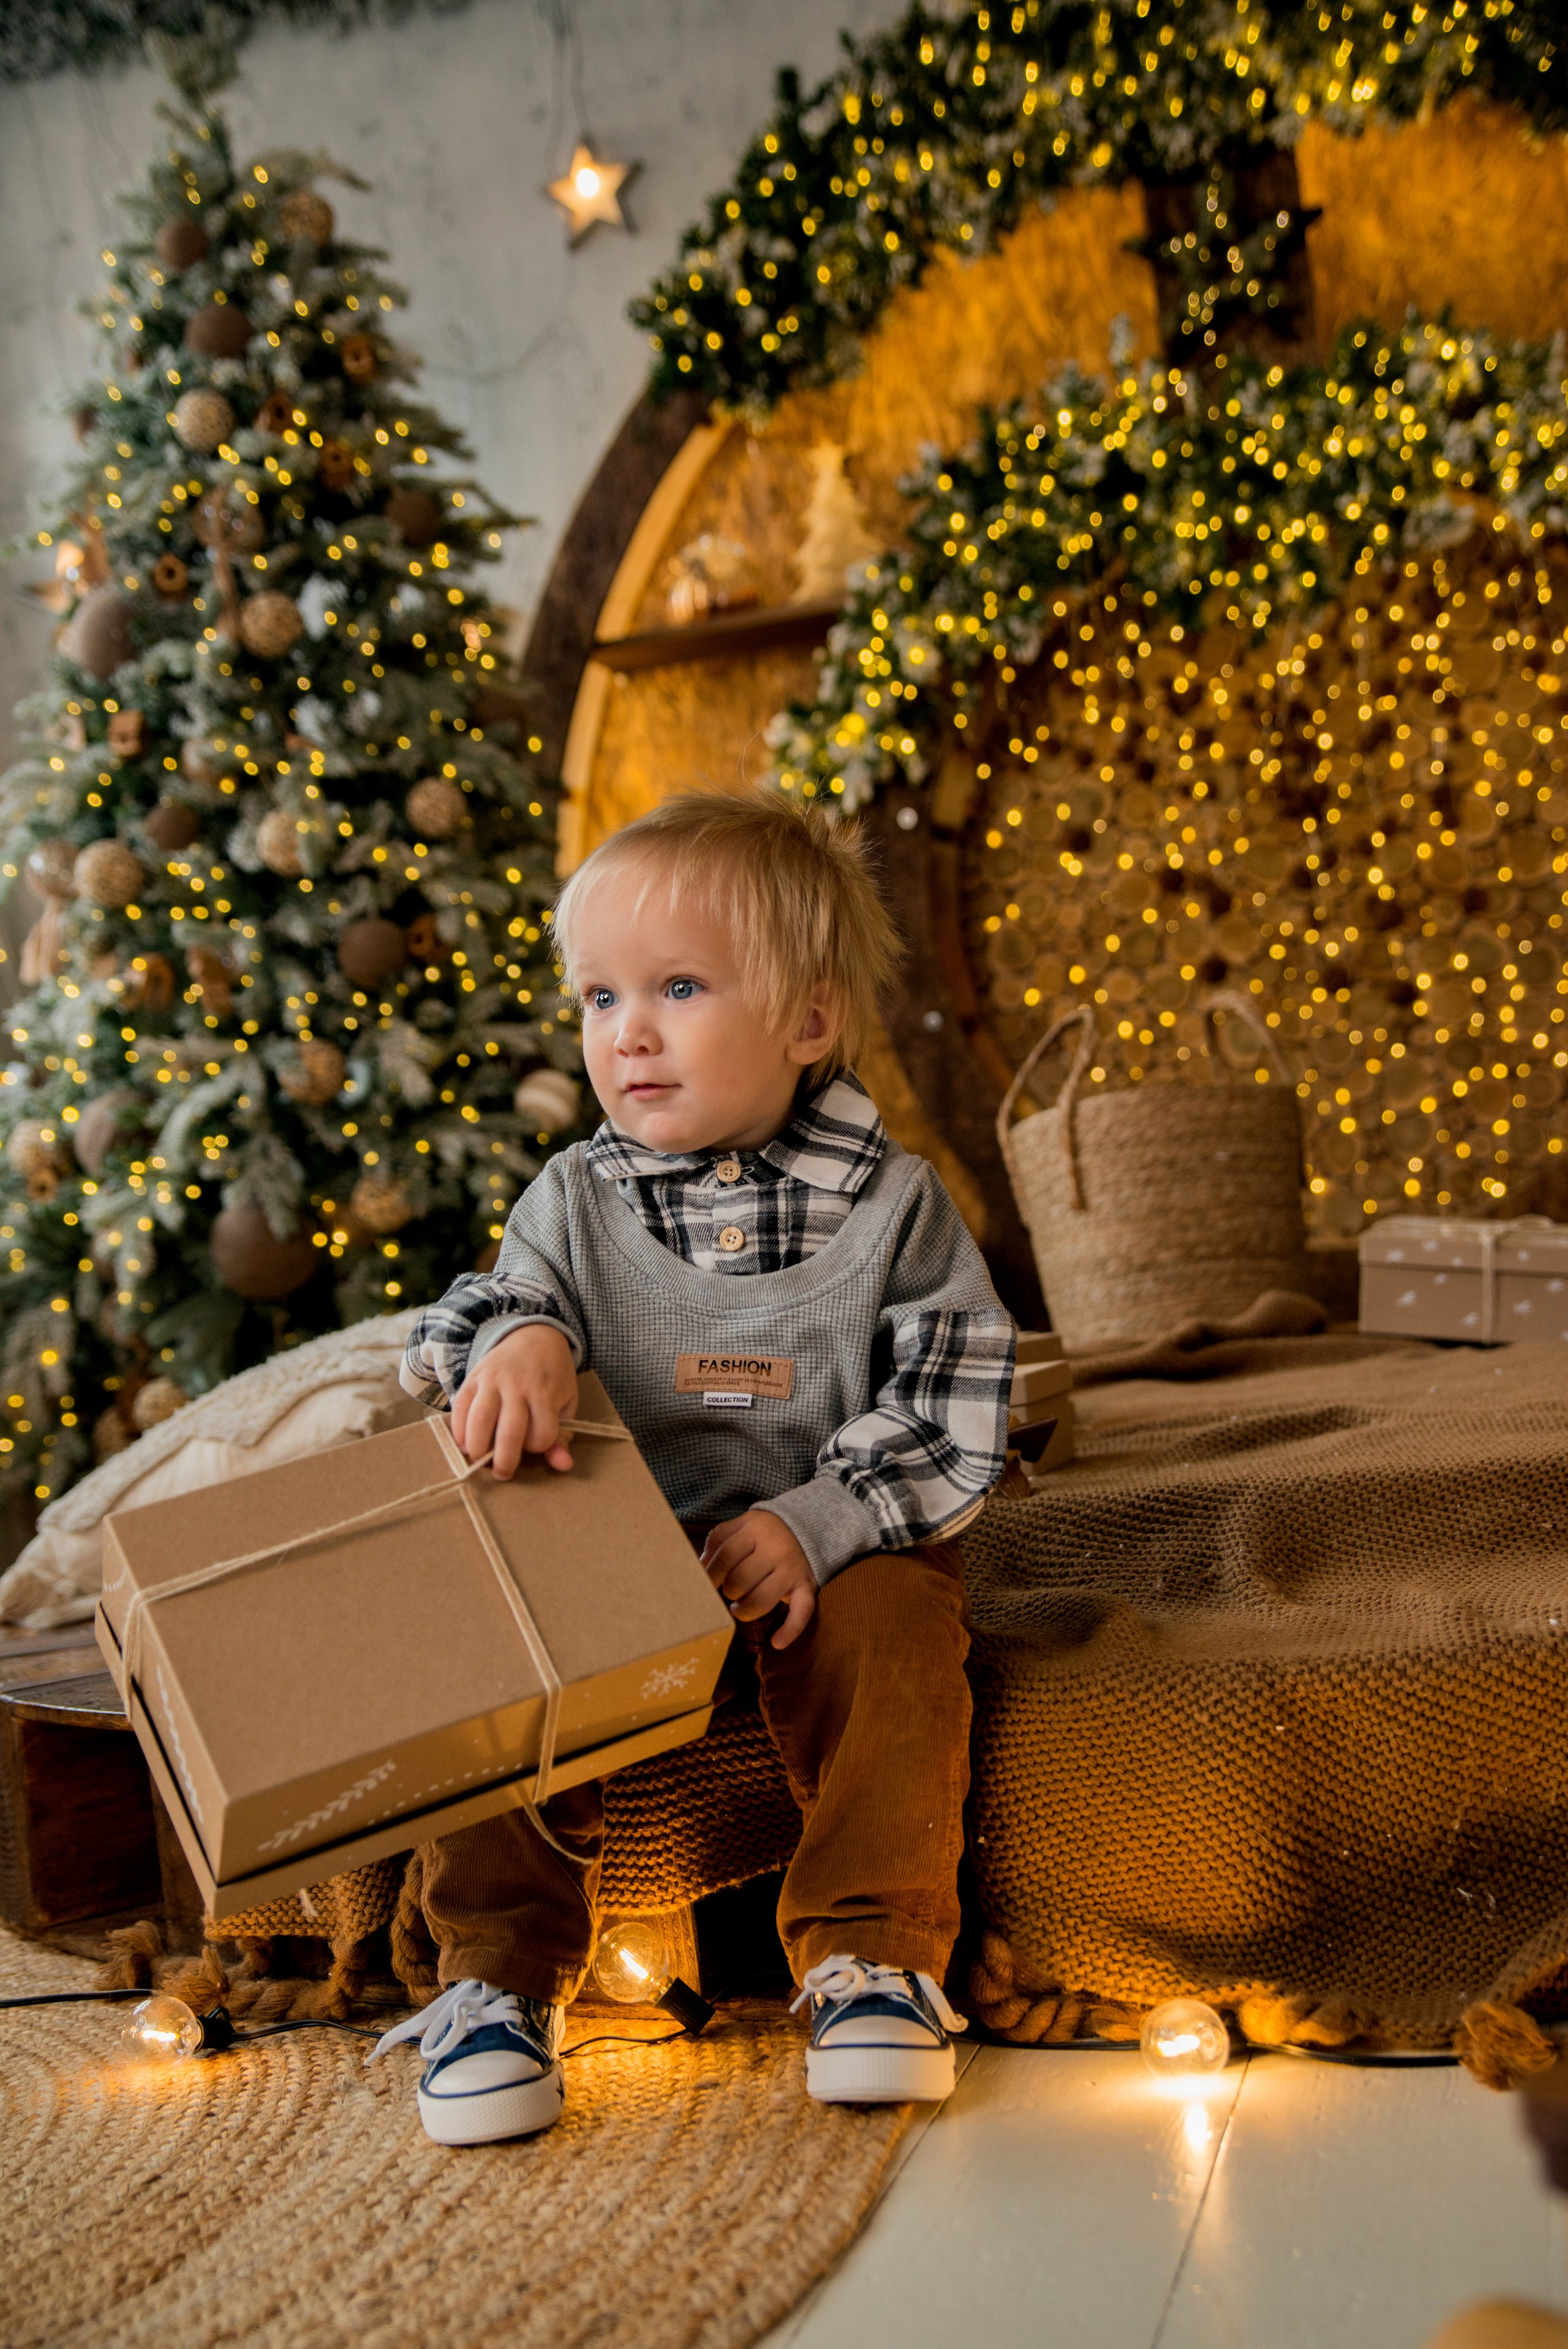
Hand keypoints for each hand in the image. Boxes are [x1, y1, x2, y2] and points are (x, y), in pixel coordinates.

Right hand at [451, 1324, 577, 1477]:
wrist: (534, 1336)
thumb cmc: (553, 1375)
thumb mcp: (567, 1400)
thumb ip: (563, 1435)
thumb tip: (563, 1466)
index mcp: (545, 1392)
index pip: (541, 1435)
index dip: (538, 1447)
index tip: (535, 1444)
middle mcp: (517, 1386)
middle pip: (508, 1433)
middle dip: (504, 1462)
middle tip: (502, 1473)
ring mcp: (492, 1380)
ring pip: (479, 1421)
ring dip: (477, 1448)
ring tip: (480, 1459)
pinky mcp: (473, 1377)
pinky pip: (459, 1407)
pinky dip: (458, 1429)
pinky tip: (464, 1443)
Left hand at [700, 1510, 817, 1650]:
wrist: (803, 1530)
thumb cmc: (762, 1534)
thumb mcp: (739, 1526)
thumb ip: (717, 1541)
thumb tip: (699, 1569)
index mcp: (756, 1530)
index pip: (725, 1557)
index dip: (711, 1575)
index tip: (706, 1583)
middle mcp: (777, 1549)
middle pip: (741, 1581)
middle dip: (729, 1591)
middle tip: (730, 1591)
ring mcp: (793, 1570)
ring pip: (762, 1600)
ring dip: (745, 1611)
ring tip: (739, 1609)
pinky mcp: (807, 1587)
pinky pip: (801, 1612)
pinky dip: (790, 1630)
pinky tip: (777, 1643)